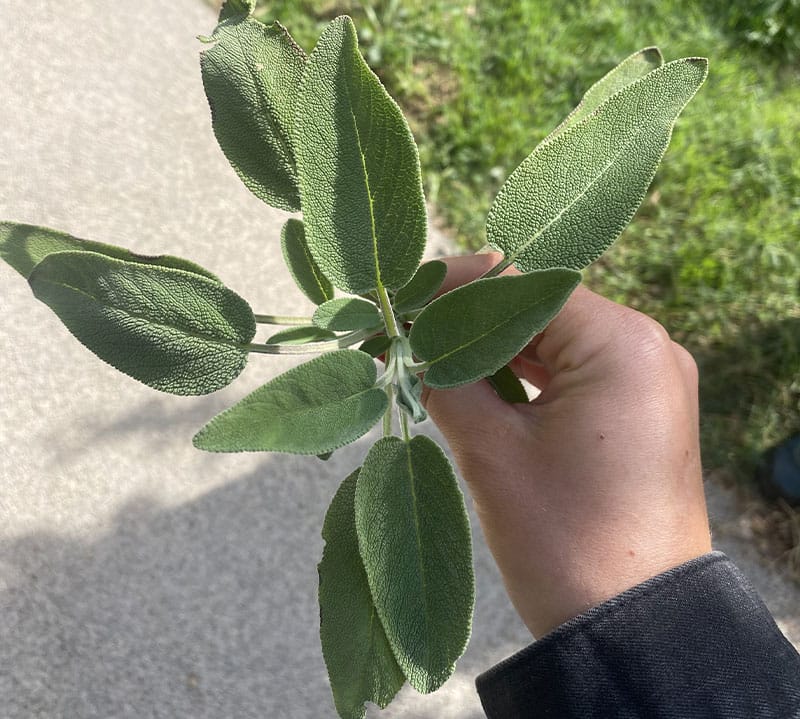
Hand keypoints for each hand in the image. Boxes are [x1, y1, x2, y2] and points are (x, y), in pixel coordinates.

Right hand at [423, 254, 711, 636]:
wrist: (631, 629)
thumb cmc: (563, 541)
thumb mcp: (491, 452)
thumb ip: (445, 382)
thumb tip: (408, 346)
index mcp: (622, 344)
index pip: (522, 284)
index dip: (452, 287)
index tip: (399, 302)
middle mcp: (647, 348)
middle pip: (539, 308)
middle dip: (468, 320)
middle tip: (404, 334)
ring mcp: (648, 380)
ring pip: (554, 341)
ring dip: (492, 349)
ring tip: (429, 358)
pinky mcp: (640, 411)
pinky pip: (573, 373)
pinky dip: (524, 376)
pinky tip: (475, 383)